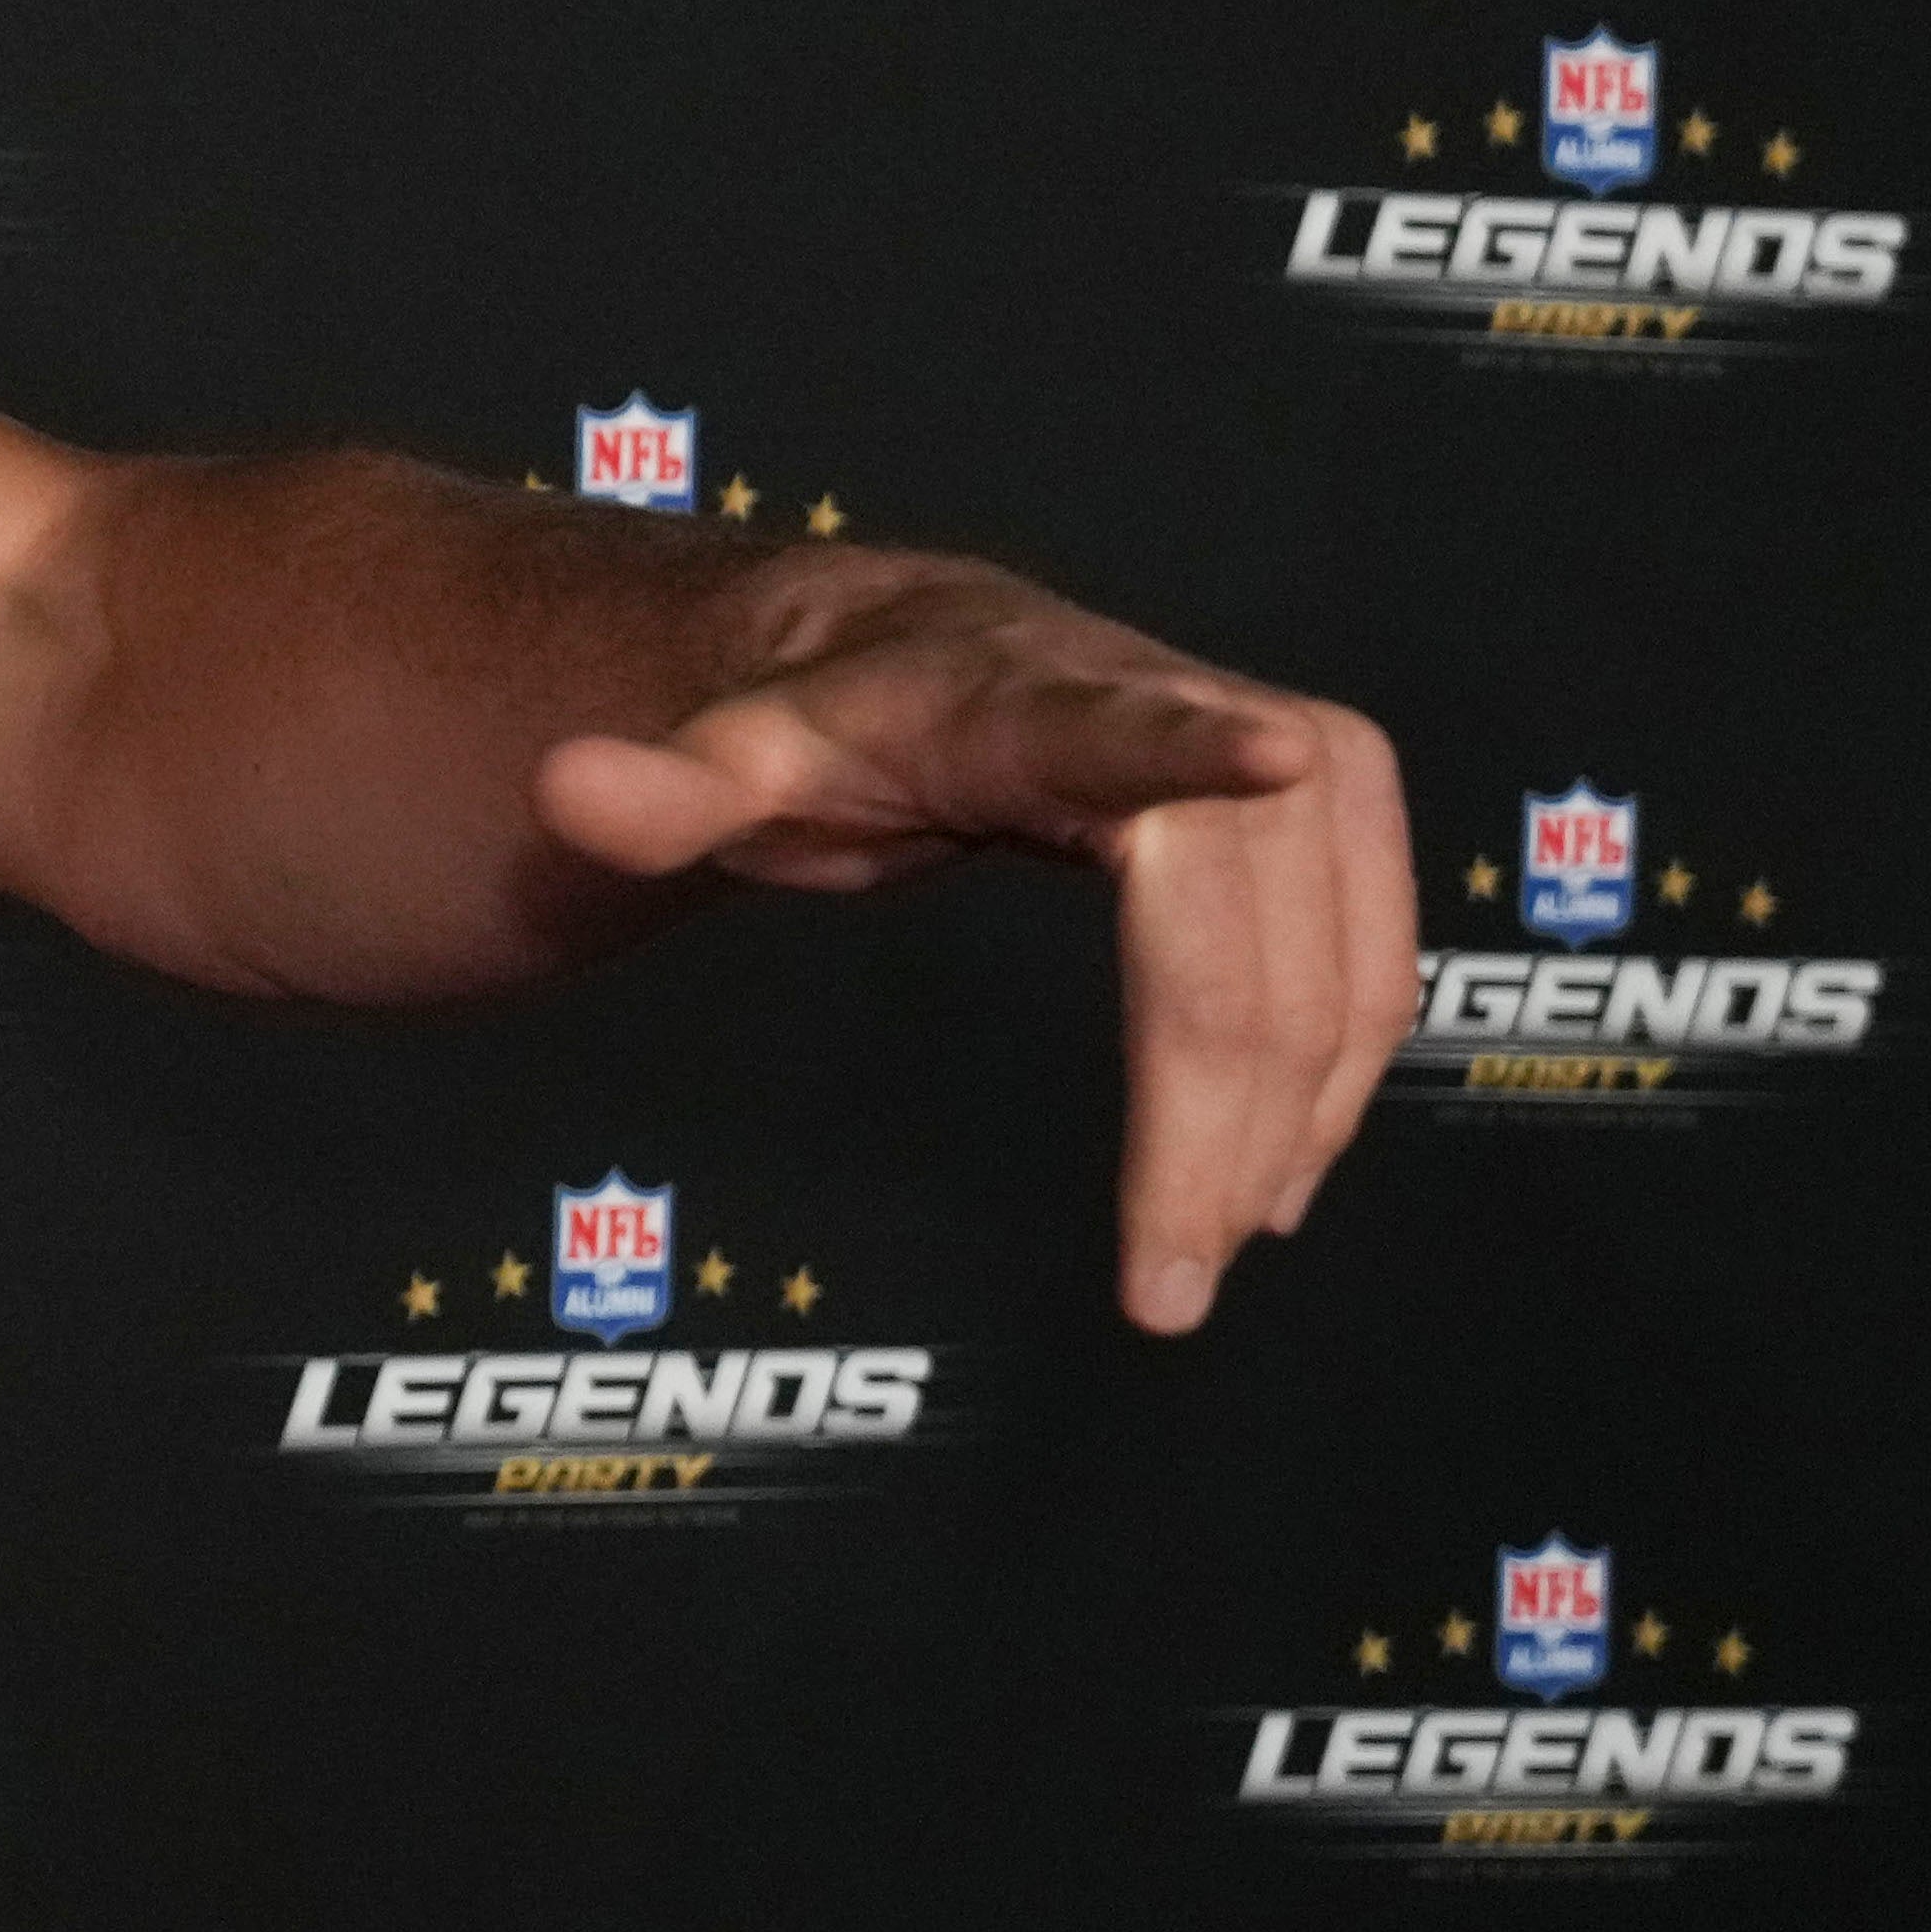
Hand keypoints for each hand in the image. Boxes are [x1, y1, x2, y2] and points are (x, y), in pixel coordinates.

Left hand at [526, 565, 1415, 1339]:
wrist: (919, 651)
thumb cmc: (825, 722)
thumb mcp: (732, 759)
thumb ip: (664, 792)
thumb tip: (564, 790)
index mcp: (1016, 703)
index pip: (1107, 722)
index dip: (1193, 740)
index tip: (1275, 752)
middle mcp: (1156, 712)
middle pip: (1224, 932)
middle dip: (1213, 1112)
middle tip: (1166, 1280)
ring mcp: (1259, 754)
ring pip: (1323, 957)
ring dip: (1289, 1118)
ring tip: (1208, 1249)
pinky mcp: (1321, 806)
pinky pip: (1366, 949)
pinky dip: (1339, 1067)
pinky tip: (1281, 1167)